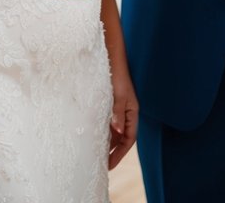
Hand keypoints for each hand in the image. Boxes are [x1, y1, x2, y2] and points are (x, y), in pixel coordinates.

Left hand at [107, 51, 137, 168]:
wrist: (112, 59)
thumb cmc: (116, 76)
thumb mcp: (117, 96)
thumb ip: (117, 113)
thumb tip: (117, 131)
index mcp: (132, 112)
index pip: (129, 139)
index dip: (120, 153)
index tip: (109, 165)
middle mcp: (126, 113)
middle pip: (122, 138)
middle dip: (113, 152)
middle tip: (101, 165)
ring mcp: (119, 109)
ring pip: (115, 132)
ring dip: (107, 144)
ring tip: (96, 155)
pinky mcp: (111, 105)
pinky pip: (108, 124)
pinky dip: (103, 133)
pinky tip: (93, 138)